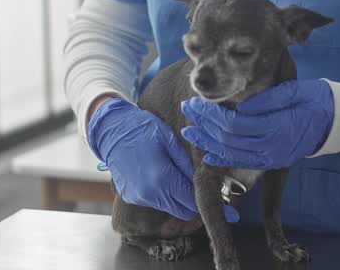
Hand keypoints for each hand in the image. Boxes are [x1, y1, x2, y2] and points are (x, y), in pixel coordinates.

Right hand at [88, 98, 238, 221]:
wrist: (112, 130)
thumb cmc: (143, 129)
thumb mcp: (170, 140)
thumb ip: (188, 163)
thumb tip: (207, 177)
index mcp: (162, 178)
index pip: (192, 202)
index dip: (209, 204)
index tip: (227, 210)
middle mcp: (149, 193)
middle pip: (183, 211)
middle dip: (196, 203)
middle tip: (207, 192)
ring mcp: (139, 196)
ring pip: (171, 208)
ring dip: (181, 200)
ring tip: (185, 180)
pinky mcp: (132, 196)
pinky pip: (157, 202)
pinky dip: (166, 196)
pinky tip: (168, 178)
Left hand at [180, 79, 334, 169]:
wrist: (333, 120)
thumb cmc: (313, 100)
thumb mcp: (292, 92)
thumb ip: (266, 99)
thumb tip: (239, 102)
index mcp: (277, 127)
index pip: (235, 123)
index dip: (212, 114)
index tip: (196, 101)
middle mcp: (272, 147)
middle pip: (229, 138)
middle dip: (205, 125)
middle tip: (188, 110)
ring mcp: (271, 157)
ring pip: (232, 153)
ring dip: (208, 142)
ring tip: (190, 130)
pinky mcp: (271, 161)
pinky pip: (243, 163)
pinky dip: (223, 158)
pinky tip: (208, 152)